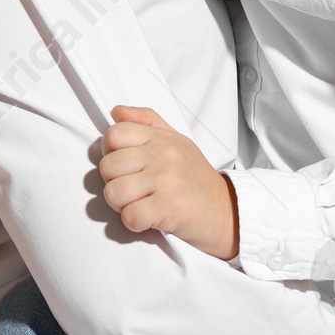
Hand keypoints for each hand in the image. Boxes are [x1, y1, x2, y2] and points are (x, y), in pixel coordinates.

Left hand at [99, 105, 238, 257]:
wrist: (227, 211)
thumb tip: (116, 112)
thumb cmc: (195, 179)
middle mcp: (163, 155)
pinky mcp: (168, 208)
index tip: (127, 167)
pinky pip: (130, 216)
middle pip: (108, 166)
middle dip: (115, 183)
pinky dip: (134, 223)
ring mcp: (166, 180)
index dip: (111, 154)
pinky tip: (148, 219)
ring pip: (113, 193)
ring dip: (123, 205)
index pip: (114, 135)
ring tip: (141, 204)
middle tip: (135, 190)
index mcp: (161, 138)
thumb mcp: (176, 141)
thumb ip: (145, 122)